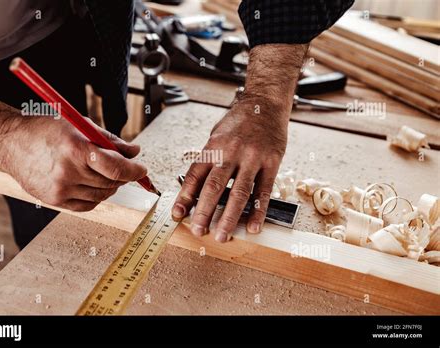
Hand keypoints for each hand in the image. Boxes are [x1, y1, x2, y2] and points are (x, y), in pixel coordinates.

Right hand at [0, 115, 146, 210]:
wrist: (10, 141)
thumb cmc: (46, 129)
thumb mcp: (81, 126)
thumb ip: (111, 141)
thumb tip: (135, 152)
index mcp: (76, 149)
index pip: (117, 168)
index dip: (135, 171)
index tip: (142, 170)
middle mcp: (67, 171)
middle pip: (111, 183)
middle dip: (124, 176)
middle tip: (124, 168)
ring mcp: (59, 189)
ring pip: (101, 196)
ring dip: (110, 187)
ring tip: (105, 174)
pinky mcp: (53, 200)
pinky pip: (87, 205)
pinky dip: (96, 197)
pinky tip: (93, 185)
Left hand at [171, 43, 306, 241]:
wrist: (265, 102)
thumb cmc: (239, 120)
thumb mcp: (216, 134)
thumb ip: (209, 158)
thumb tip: (196, 186)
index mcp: (214, 146)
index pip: (195, 176)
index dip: (185, 197)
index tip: (178, 214)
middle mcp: (231, 152)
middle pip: (214, 187)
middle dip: (204, 212)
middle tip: (198, 231)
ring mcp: (252, 158)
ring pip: (239, 193)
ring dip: (229, 217)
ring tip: (222, 235)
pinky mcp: (272, 162)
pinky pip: (264, 191)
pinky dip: (258, 211)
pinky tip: (253, 226)